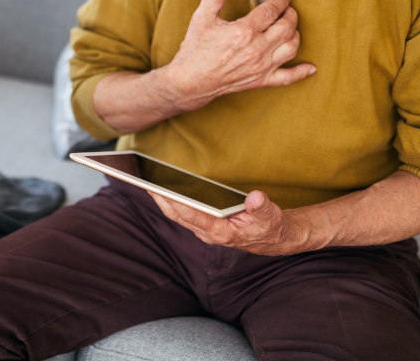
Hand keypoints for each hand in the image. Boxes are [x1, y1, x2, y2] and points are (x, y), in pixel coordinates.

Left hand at [149, 190, 308, 255]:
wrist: (275, 238)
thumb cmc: (271, 227)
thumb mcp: (272, 216)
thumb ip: (262, 207)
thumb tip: (254, 198)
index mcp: (221, 233)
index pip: (194, 217)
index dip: (177, 204)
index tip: (162, 191)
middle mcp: (209, 233)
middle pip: (178, 215)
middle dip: (160, 200)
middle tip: (143, 181)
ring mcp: (205, 230)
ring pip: (177, 214)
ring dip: (162, 199)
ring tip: (146, 180)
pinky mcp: (205, 224)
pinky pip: (183, 211)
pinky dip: (171, 200)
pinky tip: (162, 186)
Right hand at [160, 0, 315, 111]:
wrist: (190, 81)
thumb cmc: (195, 48)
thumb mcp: (202, 17)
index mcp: (244, 31)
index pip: (271, 11)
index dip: (281, 0)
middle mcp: (257, 49)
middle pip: (286, 27)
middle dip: (291, 15)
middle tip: (288, 9)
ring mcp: (261, 66)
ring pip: (291, 48)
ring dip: (296, 35)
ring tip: (291, 27)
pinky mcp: (261, 81)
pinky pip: (288, 78)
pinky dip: (301, 72)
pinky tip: (311, 67)